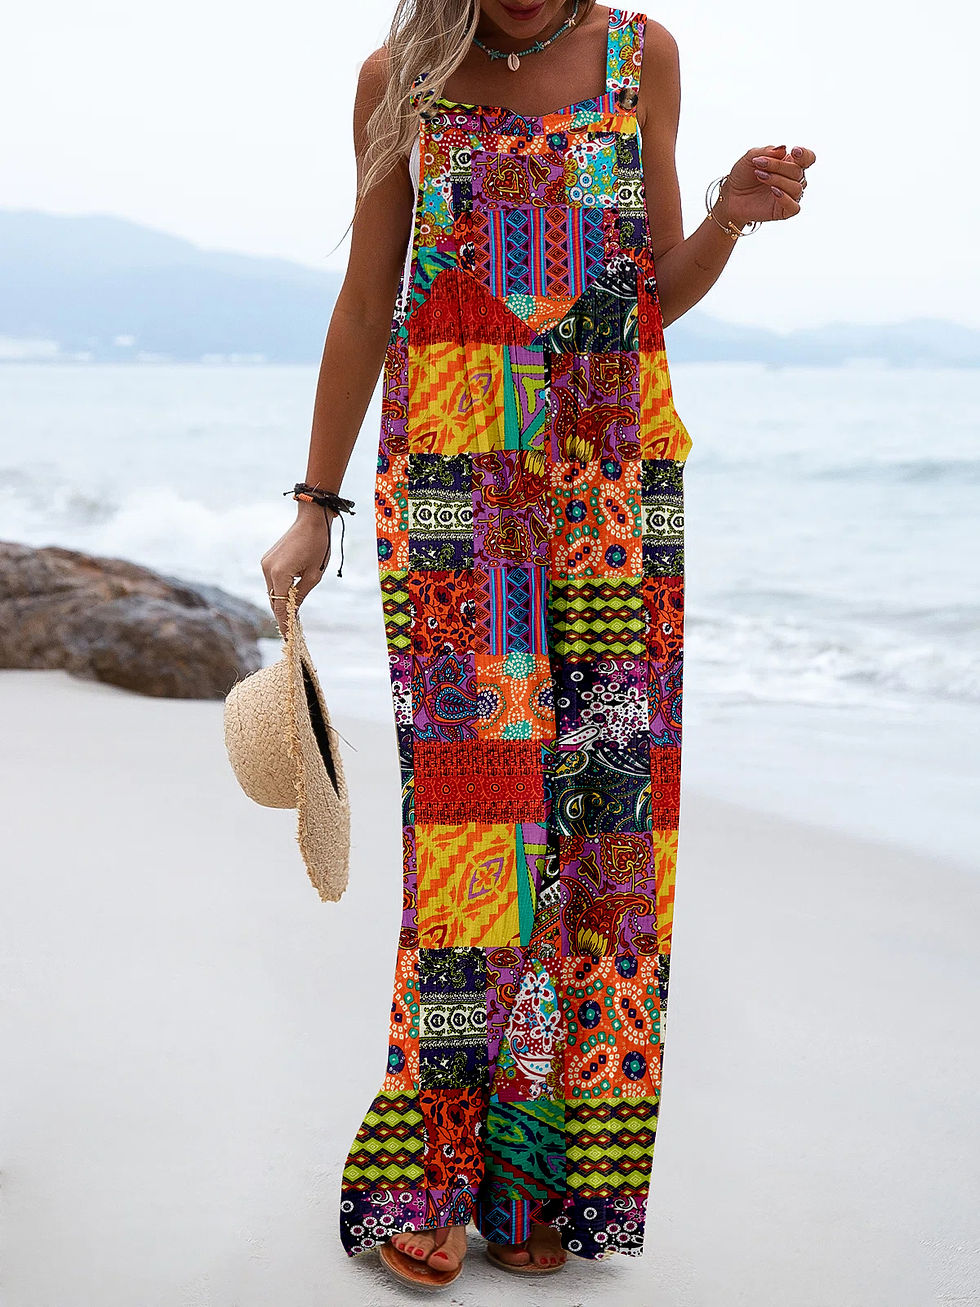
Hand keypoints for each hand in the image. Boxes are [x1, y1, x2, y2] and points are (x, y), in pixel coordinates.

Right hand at [260, 501, 332, 636]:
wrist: (312, 520)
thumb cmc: (318, 546)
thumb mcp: (314, 575)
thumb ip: (300, 595)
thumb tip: (293, 612)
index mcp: (279, 574)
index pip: (279, 606)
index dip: (284, 623)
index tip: (288, 639)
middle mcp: (267, 569)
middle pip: (273, 600)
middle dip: (282, 614)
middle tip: (292, 631)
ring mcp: (265, 563)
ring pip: (272, 591)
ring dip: (281, 601)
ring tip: (293, 616)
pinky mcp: (267, 559)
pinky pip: (273, 581)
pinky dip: (280, 590)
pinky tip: (290, 597)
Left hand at [715, 143, 815, 227]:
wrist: (730, 195)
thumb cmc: (742, 175)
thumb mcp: (751, 157)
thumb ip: (767, 151)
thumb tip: (784, 149)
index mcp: (789, 164)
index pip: (808, 158)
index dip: (805, 155)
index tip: (794, 151)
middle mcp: (792, 180)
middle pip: (798, 172)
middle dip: (779, 166)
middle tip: (759, 165)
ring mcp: (789, 196)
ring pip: (796, 188)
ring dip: (778, 180)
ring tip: (760, 176)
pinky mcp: (783, 211)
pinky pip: (794, 207)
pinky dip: (786, 199)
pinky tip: (774, 191)